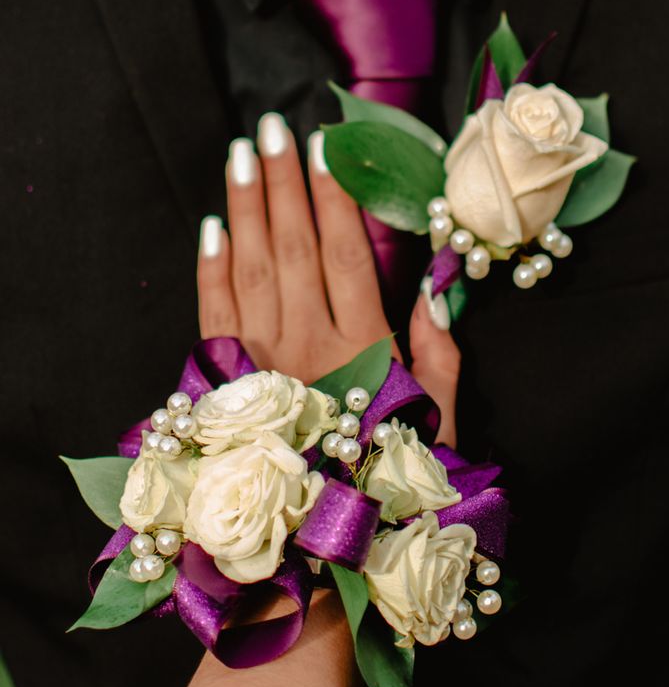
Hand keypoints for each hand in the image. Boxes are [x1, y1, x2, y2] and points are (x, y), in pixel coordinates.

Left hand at [176, 114, 461, 686]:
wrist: (308, 562)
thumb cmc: (384, 491)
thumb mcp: (436, 427)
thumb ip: (441, 358)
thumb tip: (439, 290)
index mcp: (363, 350)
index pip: (348, 253)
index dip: (338, 196)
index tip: (328, 147)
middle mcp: (307, 345)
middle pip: (295, 245)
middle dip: (284, 181)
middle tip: (273, 124)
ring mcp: (260, 362)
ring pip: (253, 266)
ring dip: (246, 205)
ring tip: (242, 151)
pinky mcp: (224, 384)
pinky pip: (213, 314)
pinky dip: (210, 268)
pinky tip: (210, 225)